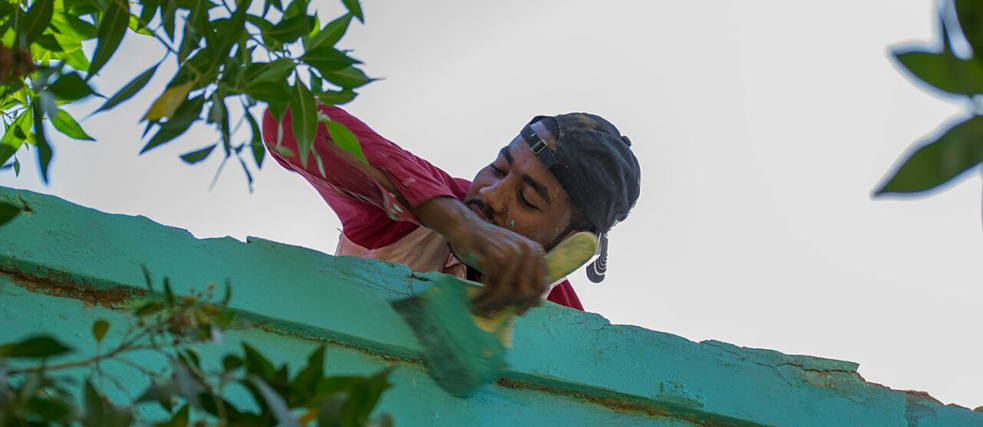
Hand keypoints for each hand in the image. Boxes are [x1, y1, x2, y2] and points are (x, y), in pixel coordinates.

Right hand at [413, 198, 546, 316]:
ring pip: (506, 291)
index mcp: (536, 251)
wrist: (465, 227)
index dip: (531, 302)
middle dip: (508, 306)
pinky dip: (482, 297)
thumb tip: (537, 304)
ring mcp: (511, 252)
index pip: (541, 285)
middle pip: (524, 292)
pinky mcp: (493, 255)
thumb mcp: (511, 259)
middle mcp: (527, 250)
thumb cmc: (488, 248)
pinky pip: (490, 286)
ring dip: (491, 304)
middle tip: (494, 312)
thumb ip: (523, 277)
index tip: (517, 312)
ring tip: (479, 309)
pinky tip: (474, 301)